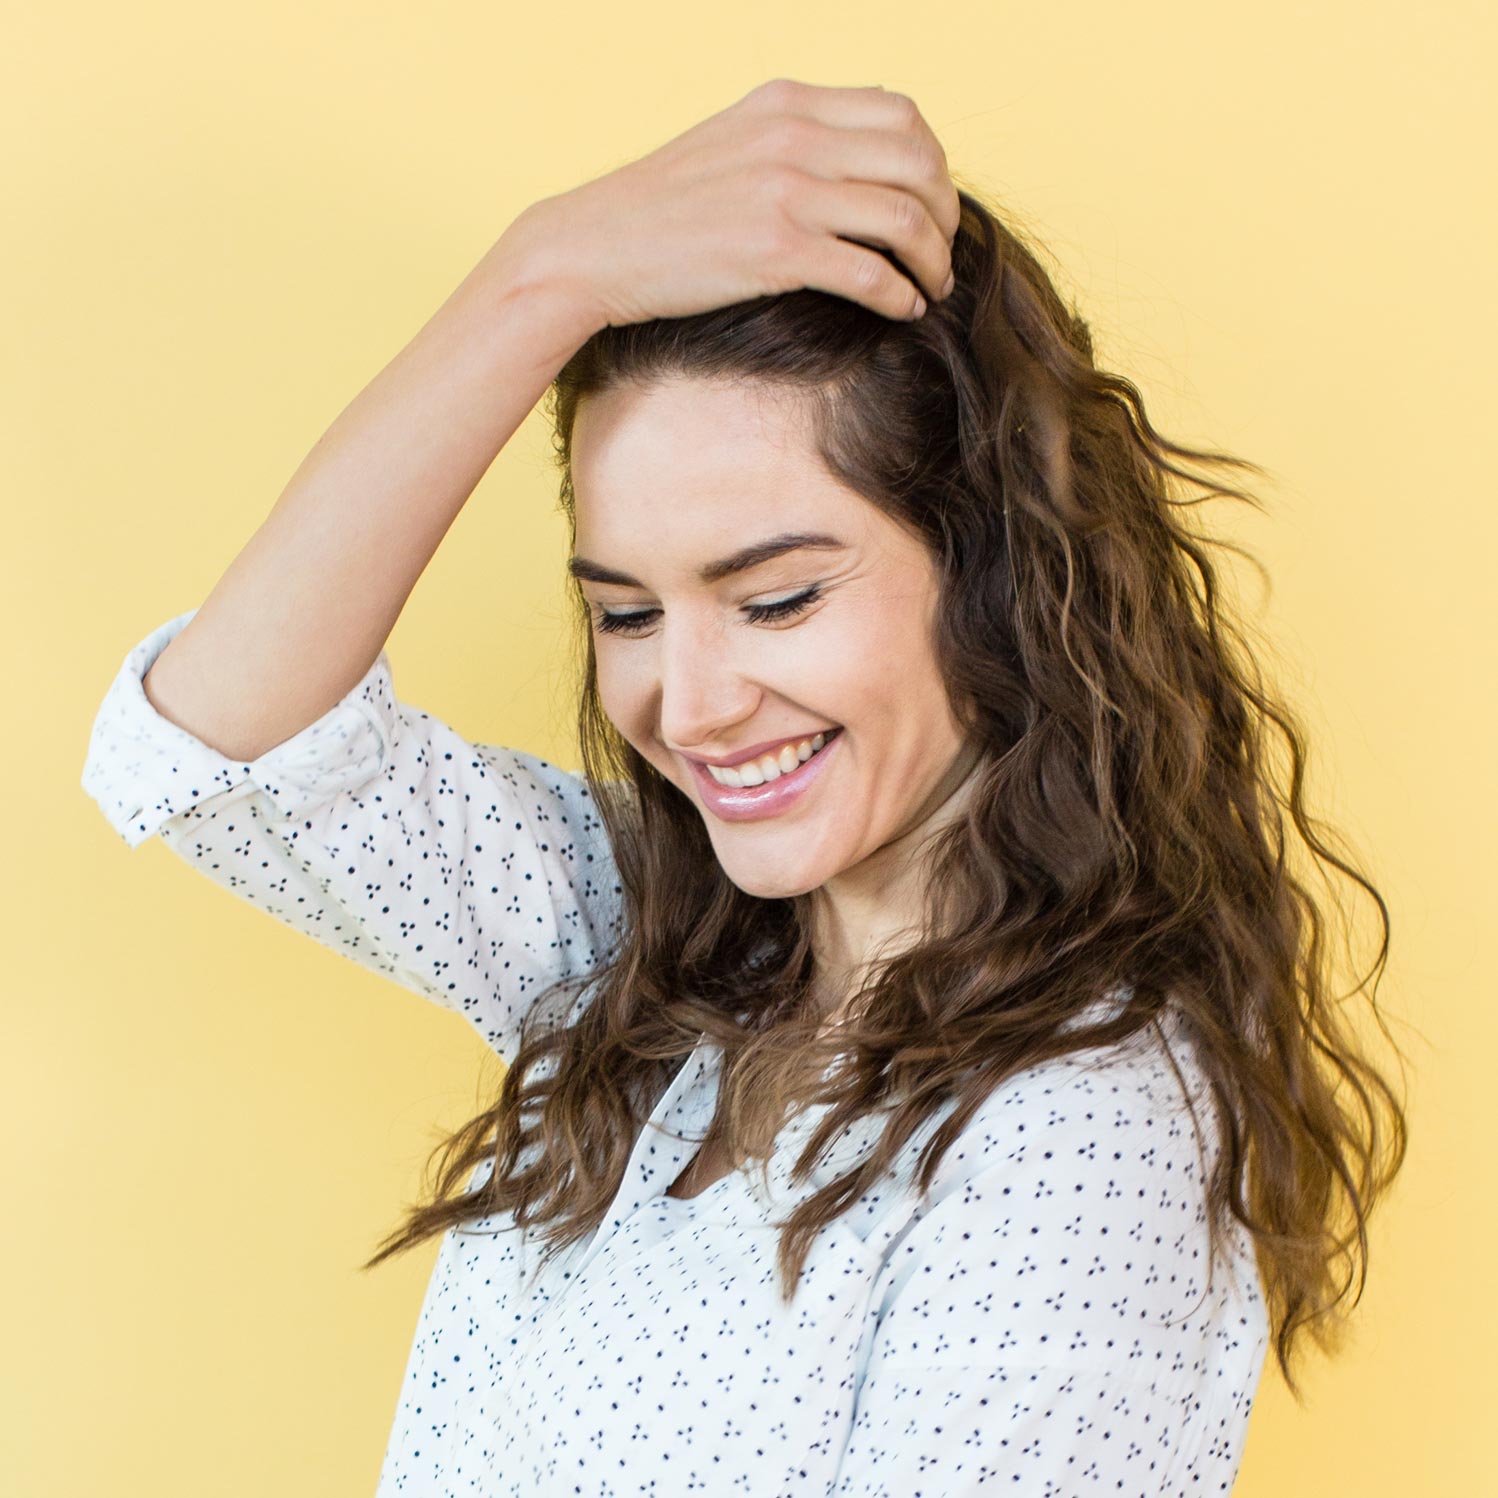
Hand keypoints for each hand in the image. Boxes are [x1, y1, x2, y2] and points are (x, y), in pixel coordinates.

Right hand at [509, 78, 960, 331]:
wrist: (596, 247)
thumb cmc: (662, 209)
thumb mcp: (732, 144)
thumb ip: (794, 139)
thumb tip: (858, 158)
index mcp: (788, 103)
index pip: (902, 114)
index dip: (934, 162)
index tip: (933, 202)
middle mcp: (794, 138)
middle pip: (918, 162)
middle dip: (945, 212)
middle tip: (943, 251)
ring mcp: (786, 193)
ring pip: (904, 218)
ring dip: (933, 259)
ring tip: (932, 287)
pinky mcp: (775, 252)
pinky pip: (872, 272)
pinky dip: (901, 294)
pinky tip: (905, 310)